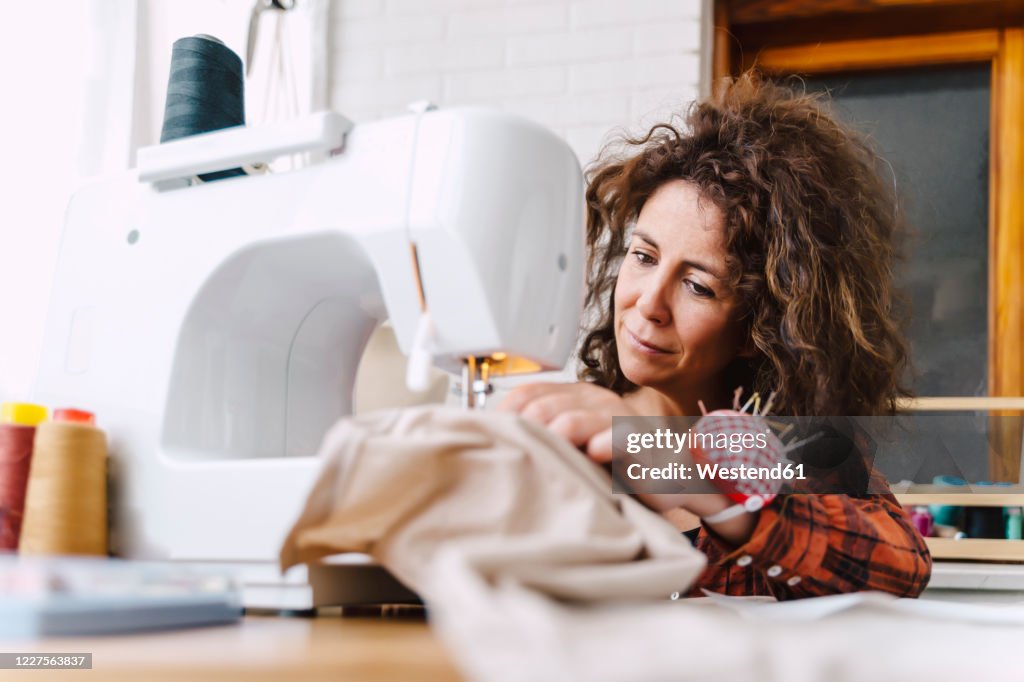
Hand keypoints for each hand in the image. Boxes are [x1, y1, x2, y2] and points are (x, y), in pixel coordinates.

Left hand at [497, 381, 635, 461]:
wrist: (666, 476)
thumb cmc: (614, 464)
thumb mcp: (572, 445)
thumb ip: (542, 436)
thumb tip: (494, 440)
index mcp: (573, 395)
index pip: (525, 394)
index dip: (505, 418)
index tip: (494, 442)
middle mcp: (593, 399)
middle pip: (540, 409)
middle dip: (524, 436)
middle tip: (518, 462)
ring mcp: (617, 416)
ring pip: (569, 422)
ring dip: (552, 445)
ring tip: (546, 465)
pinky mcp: (639, 439)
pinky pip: (614, 438)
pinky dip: (598, 447)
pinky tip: (590, 458)